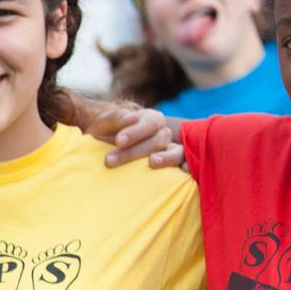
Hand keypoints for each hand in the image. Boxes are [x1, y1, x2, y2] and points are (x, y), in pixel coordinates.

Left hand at [70, 94, 184, 168]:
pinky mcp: (172, 167)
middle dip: (135, 151)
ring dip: (166, 158)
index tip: (118, 140)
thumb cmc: (104, 136)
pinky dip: (187, 167)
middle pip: (159, 140)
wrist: (102, 153)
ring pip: (176, 152)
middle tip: (110, 160)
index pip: (151, 122)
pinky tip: (183, 171)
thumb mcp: (104, 124)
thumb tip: (132, 118)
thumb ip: (115, 118)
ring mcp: (170, 151)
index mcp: (150, 118)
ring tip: (153, 162)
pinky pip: (185, 166)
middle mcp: (163, 133)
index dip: (136, 131)